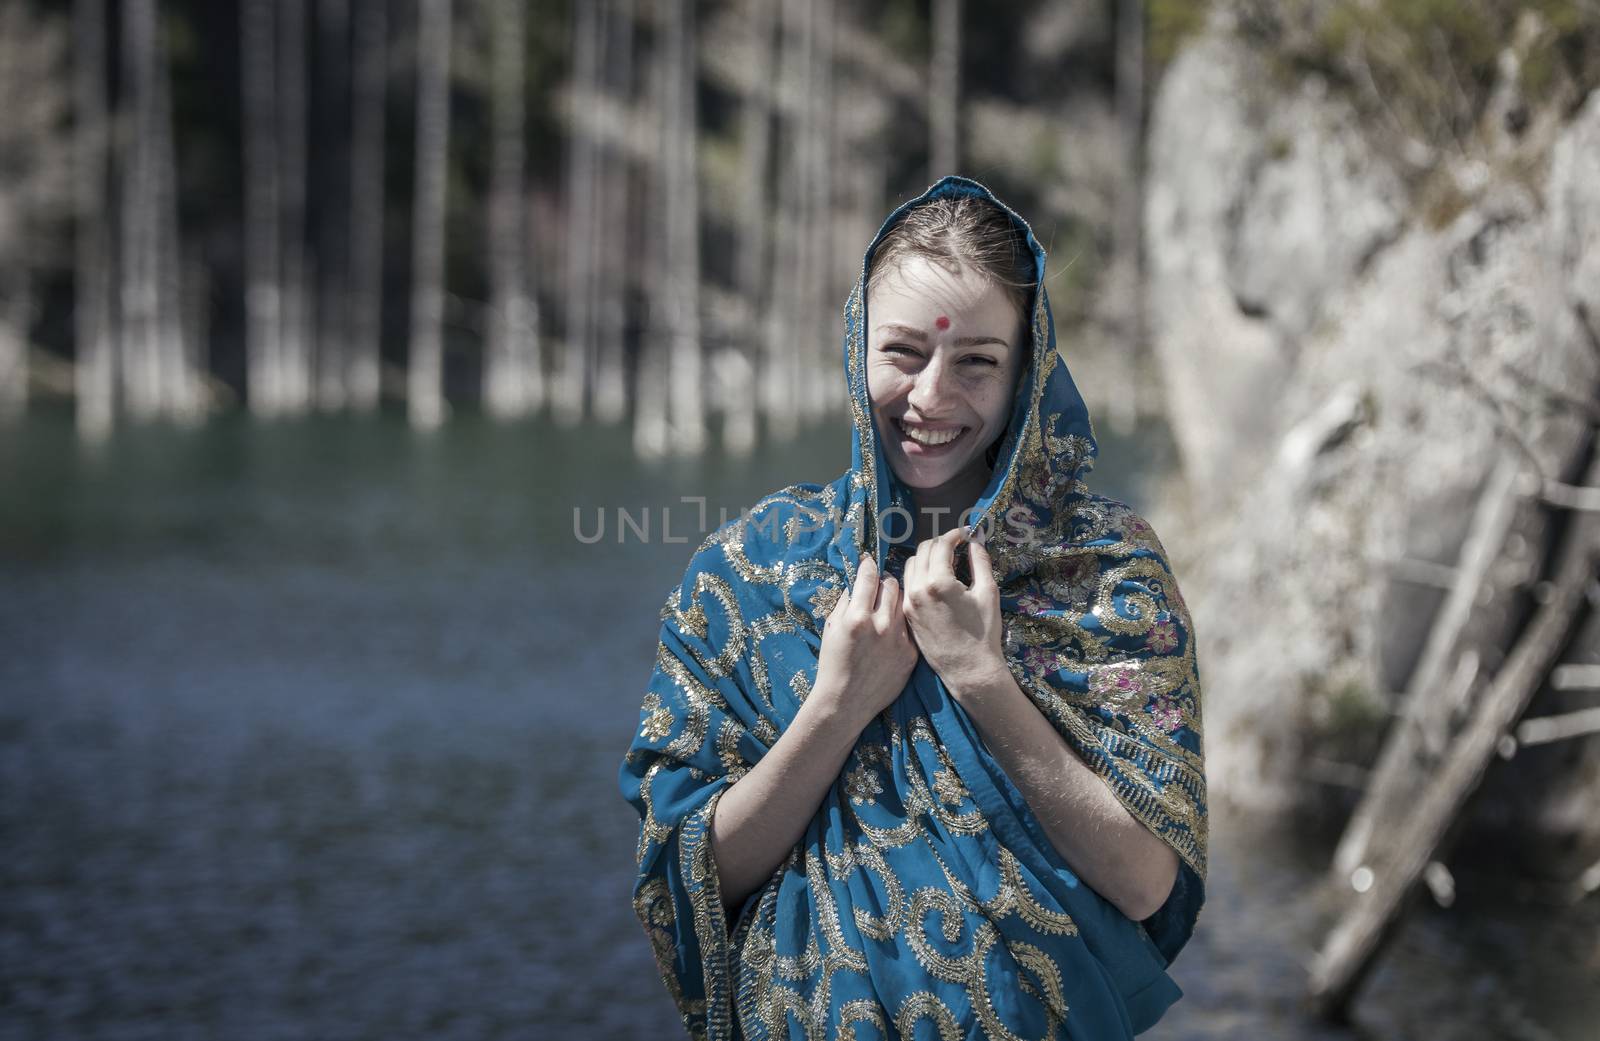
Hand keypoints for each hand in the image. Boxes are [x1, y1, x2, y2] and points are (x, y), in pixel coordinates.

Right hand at [812, 553, 919, 728]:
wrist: (846, 702)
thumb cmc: (833, 663)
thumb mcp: (831, 627)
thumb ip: (845, 602)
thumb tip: (857, 582)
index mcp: (857, 617)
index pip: (869, 577)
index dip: (868, 565)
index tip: (868, 561)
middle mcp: (881, 625)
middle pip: (892, 585)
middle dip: (884, 581)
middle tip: (879, 585)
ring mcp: (899, 640)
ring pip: (905, 603)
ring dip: (896, 600)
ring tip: (887, 605)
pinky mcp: (911, 654)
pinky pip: (910, 627)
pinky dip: (902, 623)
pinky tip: (893, 629)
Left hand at [901, 527, 1007, 702]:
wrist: (969, 670)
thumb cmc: (984, 633)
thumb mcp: (988, 593)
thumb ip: (980, 562)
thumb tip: (974, 541)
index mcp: (938, 582)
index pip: (941, 545)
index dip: (955, 535)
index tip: (966, 535)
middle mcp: (918, 590)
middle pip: (923, 551)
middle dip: (941, 543)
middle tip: (957, 546)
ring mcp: (909, 604)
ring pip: (911, 566)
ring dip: (927, 558)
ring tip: (945, 562)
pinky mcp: (907, 616)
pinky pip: (907, 585)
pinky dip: (918, 575)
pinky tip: (934, 580)